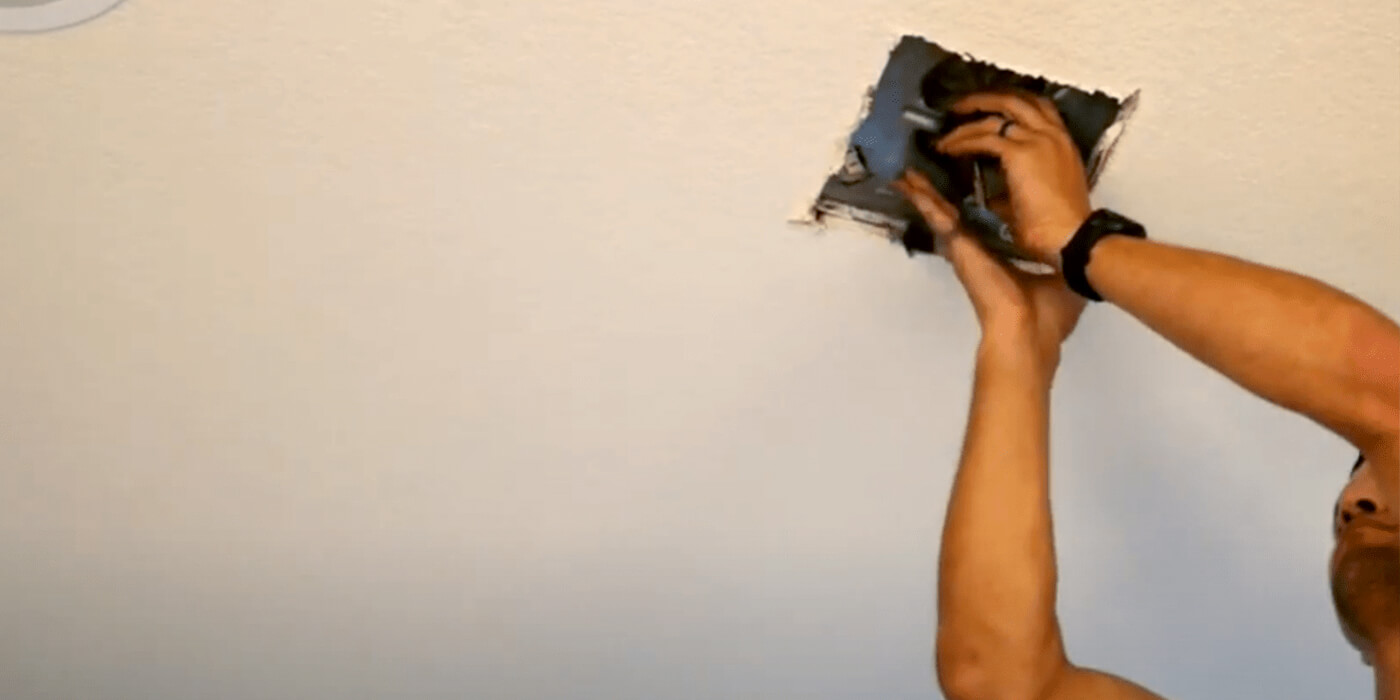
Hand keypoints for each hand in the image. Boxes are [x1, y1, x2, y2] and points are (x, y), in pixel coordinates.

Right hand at [894, 169, 1086, 372]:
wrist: (1030, 333)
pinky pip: (935, 216)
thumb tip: (1075, 259)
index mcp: (1000, 257)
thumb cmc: (1048, 316)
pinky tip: (906, 183)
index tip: (975, 182)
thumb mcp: (1060, 281)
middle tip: (932, 170)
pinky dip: (920, 199)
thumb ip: (1059, 264)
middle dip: (943, 192)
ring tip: (909, 171)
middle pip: (956, 214)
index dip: (976, 203)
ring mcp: (964, 248)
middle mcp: (978, 250)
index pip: (984, 223)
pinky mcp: (958, 247)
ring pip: (940, 211)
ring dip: (925, 191)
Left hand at [935, 90, 1093, 269]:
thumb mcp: (1041, 195)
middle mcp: (1052, 135)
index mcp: (1062, 143)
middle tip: (961, 105)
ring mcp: (1038, 141)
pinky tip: (949, 148)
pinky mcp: (1020, 154)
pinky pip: (985, 138)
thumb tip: (991, 193)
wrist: (1070, 237)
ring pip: (997, 114)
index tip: (988, 109)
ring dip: (968, 118)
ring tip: (947, 126)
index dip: (1010, 104)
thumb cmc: (1060, 226)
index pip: (1037, 108)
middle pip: (1016, 100)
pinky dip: (963, 141)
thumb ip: (1017, 186)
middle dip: (984, 98)